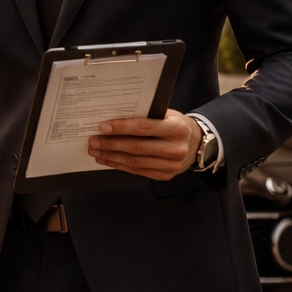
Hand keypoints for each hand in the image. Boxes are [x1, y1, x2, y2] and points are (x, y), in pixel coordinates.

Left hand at [87, 109, 201, 180]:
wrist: (197, 144)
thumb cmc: (176, 125)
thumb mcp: (167, 115)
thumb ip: (147, 116)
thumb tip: (115, 119)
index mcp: (176, 128)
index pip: (143, 128)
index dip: (121, 128)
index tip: (103, 127)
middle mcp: (175, 148)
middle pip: (136, 147)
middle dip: (111, 144)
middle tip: (93, 142)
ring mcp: (171, 165)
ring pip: (135, 162)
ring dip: (112, 157)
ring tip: (96, 152)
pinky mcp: (165, 175)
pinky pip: (138, 171)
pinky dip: (120, 165)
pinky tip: (109, 160)